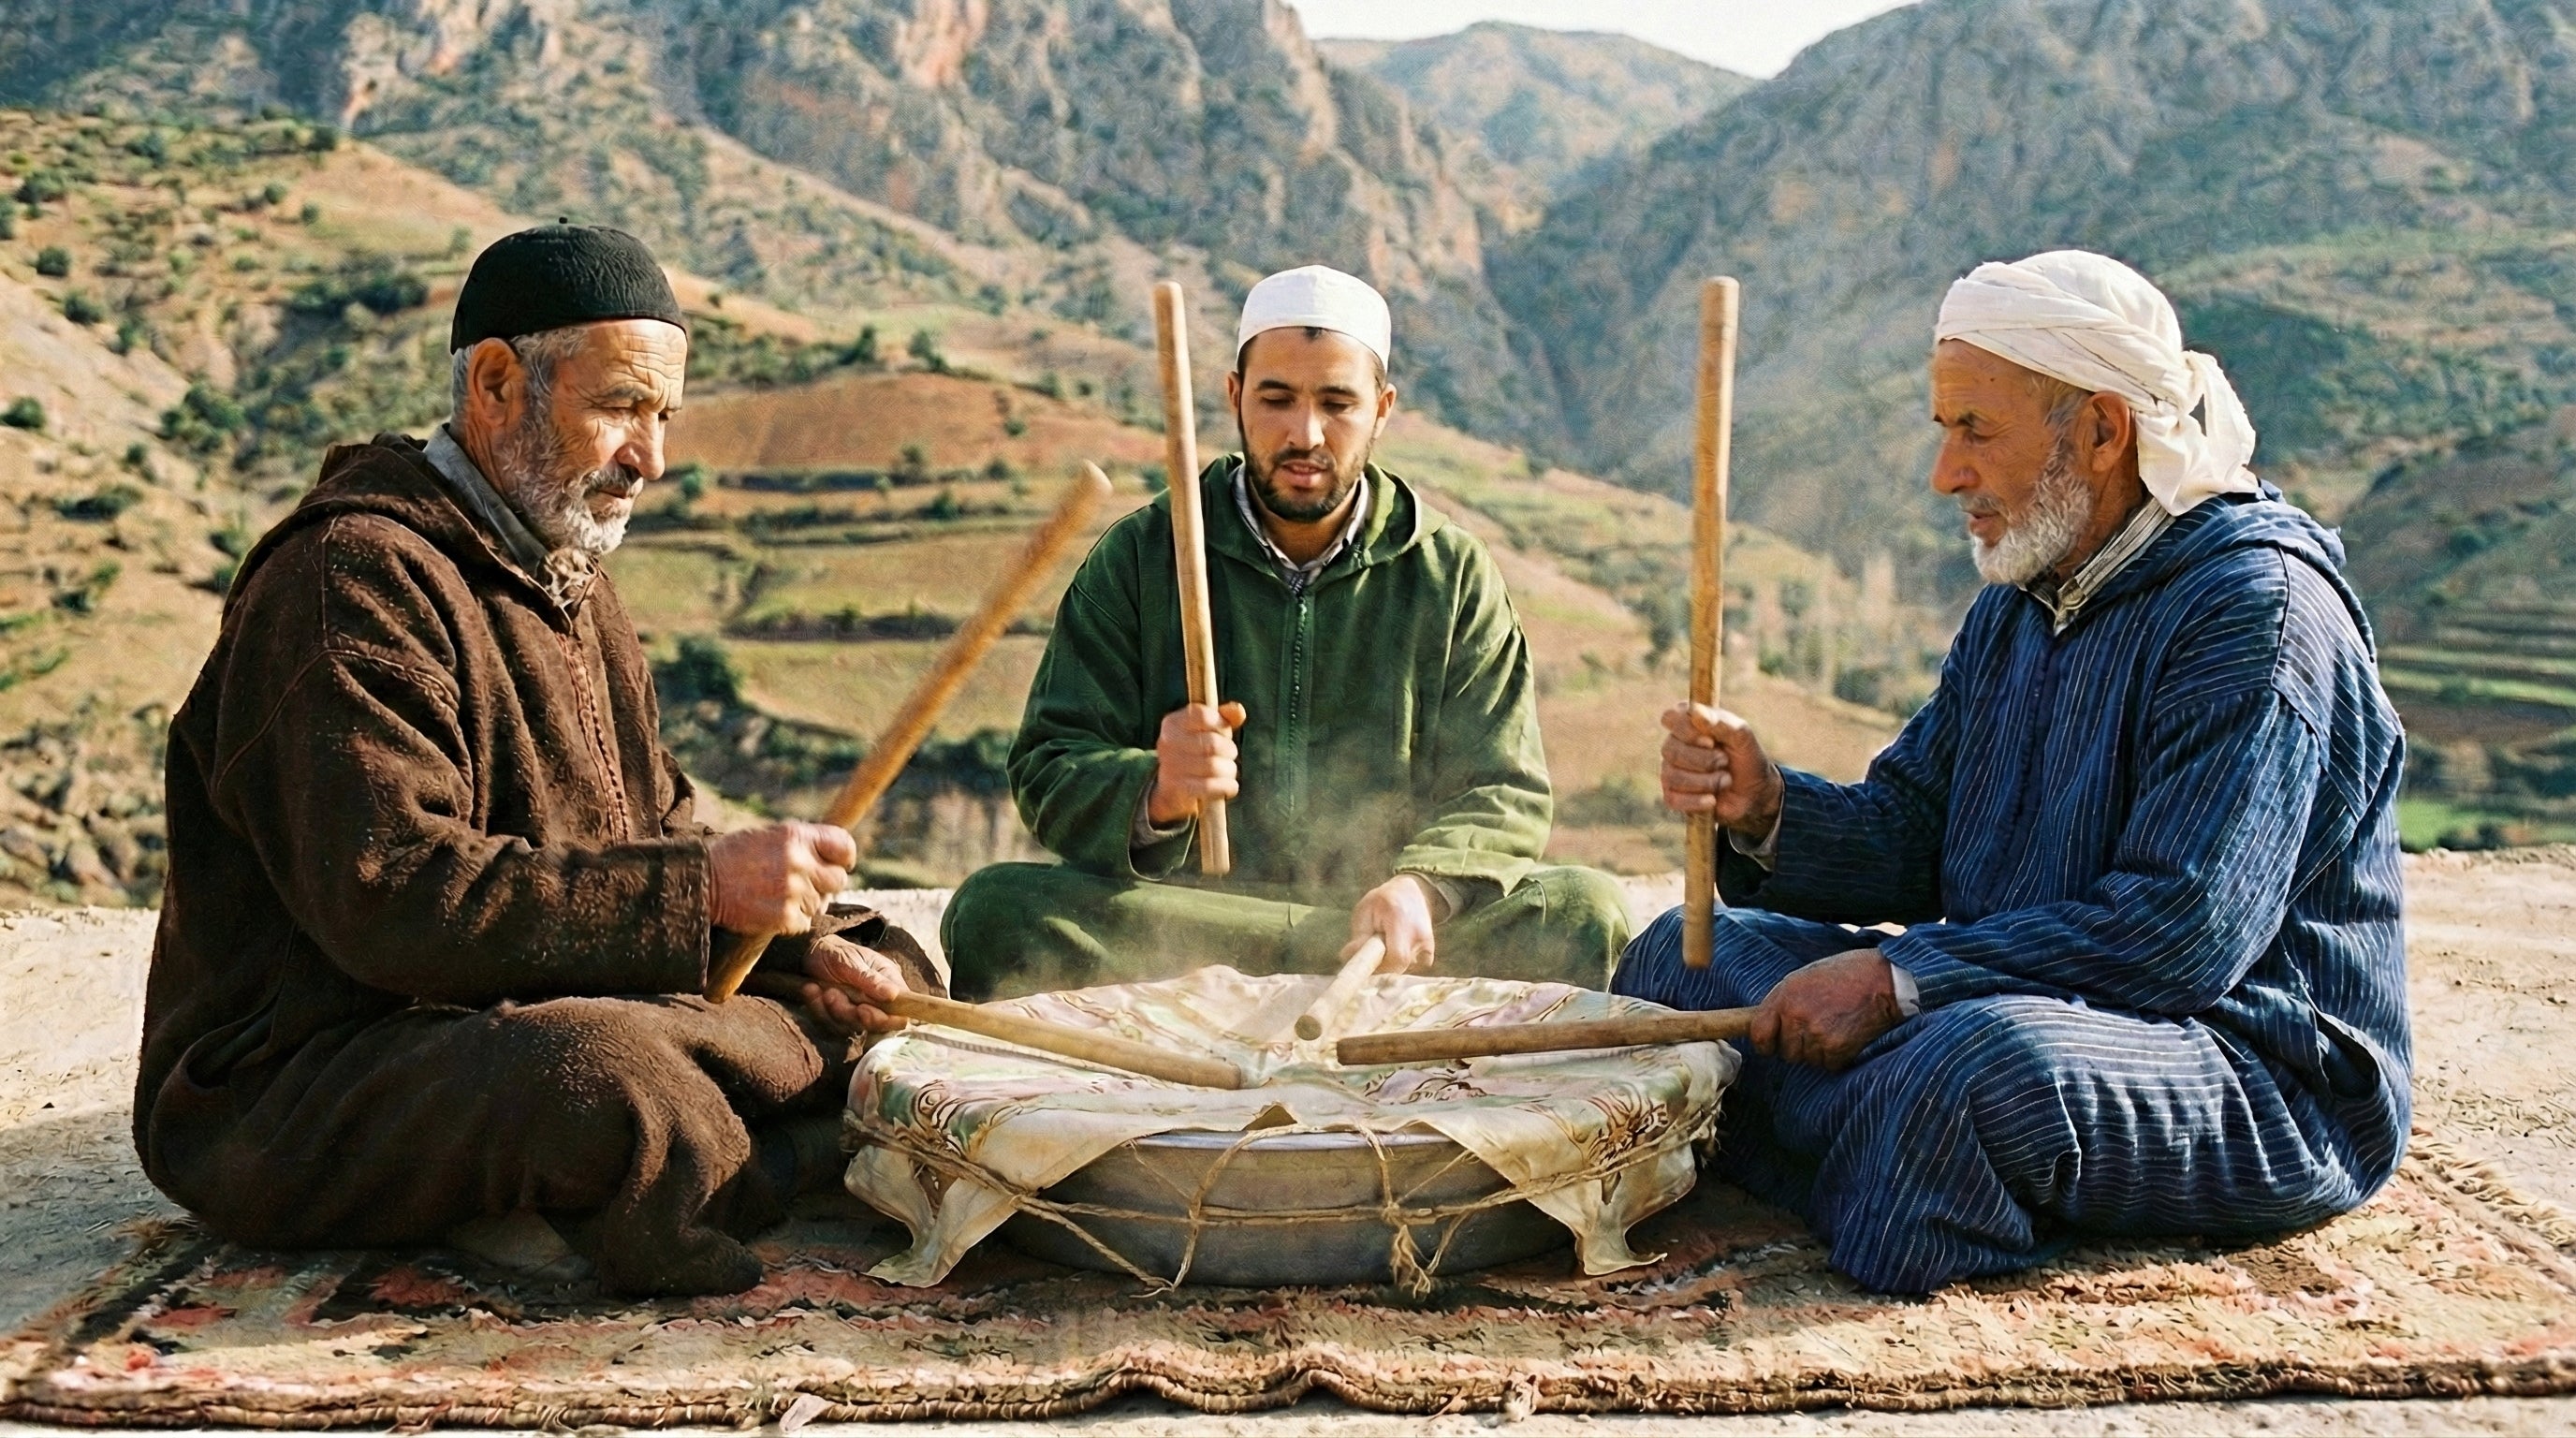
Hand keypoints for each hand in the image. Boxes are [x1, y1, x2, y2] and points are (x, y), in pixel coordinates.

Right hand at [708, 821, 855, 935]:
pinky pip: (805, 922)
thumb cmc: (732, 857)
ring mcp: (793, 891)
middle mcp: (799, 862)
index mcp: (796, 836)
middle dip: (826, 884)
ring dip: (806, 903)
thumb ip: (801, 843)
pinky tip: (771, 910)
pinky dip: (792, 921)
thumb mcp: (767, 836)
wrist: (701, 884)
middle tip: (805, 885)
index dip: (844, 857)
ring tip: (778, 897)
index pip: (843, 845)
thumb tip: (832, 856)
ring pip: (821, 904)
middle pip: (838, 879)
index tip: (839, 864)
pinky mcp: (785, 917)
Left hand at [797, 934, 909, 1035]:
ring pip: (850, 1026)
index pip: (899, 1013)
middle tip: (832, 995)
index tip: (863, 1010)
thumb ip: (871, 979)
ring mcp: (857, 1010)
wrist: (810, 952)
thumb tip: (893, 995)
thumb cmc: (836, 952)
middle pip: (875, 1025)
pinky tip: (811, 989)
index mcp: (888, 982)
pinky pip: (830, 1023)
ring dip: (832, 1008)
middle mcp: (876, 1000)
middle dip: (850, 1013)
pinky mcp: (838, 1016)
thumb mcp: (852, 961)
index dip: (886, 1019)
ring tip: (822, 988)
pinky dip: (817, 1006)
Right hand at [1146, 700, 1247, 825]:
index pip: (1202, 714)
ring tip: (1229, 770)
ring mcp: (1169, 766)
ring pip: (1214, 766)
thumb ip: (1225, 717)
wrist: (1174, 787)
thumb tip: (1238, 711)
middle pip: (1213, 743)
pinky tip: (1230, 786)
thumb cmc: (1197, 750)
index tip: (1223, 731)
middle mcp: (1167, 742)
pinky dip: (1227, 786)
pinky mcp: (1176, 788)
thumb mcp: (1209, 730)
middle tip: (1230, 754)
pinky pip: (1210, 786)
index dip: (1220, 723)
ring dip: (1230, 769)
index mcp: (1173, 722)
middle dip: (1229, 750)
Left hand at [1344, 873, 1447, 973]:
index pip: (1397, 957)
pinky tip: (1395, 948)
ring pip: (1405, 968)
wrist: (1412, 892)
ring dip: (1391, 963)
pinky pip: (1412, 967)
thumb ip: (1358, 937)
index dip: (1381, 966)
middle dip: (1383, 966)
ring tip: (1385, 945)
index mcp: (1402, 922)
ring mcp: (1428, 945)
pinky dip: (1401, 963)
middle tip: (1373, 954)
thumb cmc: (1383, 900)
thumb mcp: (1365, 911)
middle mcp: (1420, 935)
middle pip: (1401, 966)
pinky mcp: (1430, 952)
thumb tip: (1348, 958)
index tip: (1368, 963)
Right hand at [1661, 702, 1783, 842]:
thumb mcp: (1742, 736)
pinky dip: (1696, 801)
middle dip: (1704, 760)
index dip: (1687, 730)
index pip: (1670, 718)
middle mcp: (1674, 745)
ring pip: (1673, 776)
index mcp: (1687, 724)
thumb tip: (1696, 712)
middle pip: (1670, 750)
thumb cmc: (1745, 757)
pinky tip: (1712, 800)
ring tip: (1725, 781)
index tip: (1711, 741)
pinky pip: (1673, 799)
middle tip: (1725, 761)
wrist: (1755, 792)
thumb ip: (1721, 721)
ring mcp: (1670, 771)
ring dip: (1706, 781)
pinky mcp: (1673, 796)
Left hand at [1750, 949, 1904, 1070]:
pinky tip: (1847, 1035)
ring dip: (1819, 1052)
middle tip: (1818, 1028)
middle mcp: (1796, 1016)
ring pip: (1808, 1060)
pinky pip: (1828, 1065)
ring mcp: (1816, 1034)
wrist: (1884, 980)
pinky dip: (1837, 1057)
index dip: (1765, 1043)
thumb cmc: (1847, 974)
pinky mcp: (1837, 1048)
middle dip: (1799, 1046)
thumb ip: (1784, 1001)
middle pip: (1785, 1052)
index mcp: (1785, 996)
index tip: (1772, 1045)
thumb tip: (1765, 1022)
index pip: (1758, 1034)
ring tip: (1835, 1027)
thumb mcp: (1805, 977)